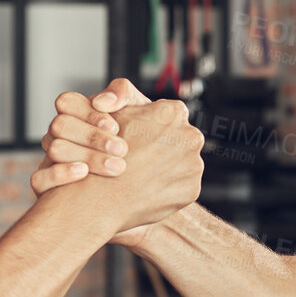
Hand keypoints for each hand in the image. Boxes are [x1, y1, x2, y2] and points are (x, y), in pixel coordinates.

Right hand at [32, 77, 150, 194]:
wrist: (142, 179)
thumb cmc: (138, 141)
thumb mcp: (137, 111)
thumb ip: (122, 93)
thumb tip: (102, 101)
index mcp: (76, 116)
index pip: (67, 102)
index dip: (89, 113)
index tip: (114, 126)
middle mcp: (60, 136)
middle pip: (60, 125)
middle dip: (92, 136)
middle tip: (121, 149)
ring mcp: (50, 160)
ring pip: (55, 150)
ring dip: (87, 156)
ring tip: (116, 166)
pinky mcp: (46, 187)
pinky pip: (39, 179)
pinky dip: (60, 173)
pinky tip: (84, 173)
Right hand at [99, 98, 202, 246]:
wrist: (102, 198)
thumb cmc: (103, 154)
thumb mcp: (114, 112)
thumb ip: (128, 98)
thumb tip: (142, 101)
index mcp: (173, 112)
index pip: (169, 115)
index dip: (152, 126)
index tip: (140, 137)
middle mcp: (190, 136)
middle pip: (180, 138)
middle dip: (164, 146)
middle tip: (141, 157)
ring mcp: (194, 164)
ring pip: (183, 162)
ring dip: (167, 167)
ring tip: (143, 175)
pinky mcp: (192, 189)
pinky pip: (182, 186)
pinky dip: (169, 188)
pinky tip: (149, 188)